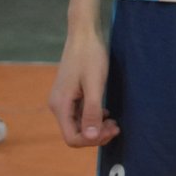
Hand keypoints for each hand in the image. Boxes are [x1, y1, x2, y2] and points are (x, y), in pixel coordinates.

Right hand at [49, 31, 119, 146]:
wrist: (84, 34)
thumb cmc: (90, 56)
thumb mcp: (95, 84)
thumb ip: (92, 111)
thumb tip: (91, 137)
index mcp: (60, 105)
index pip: (72, 138)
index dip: (91, 140)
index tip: (111, 130)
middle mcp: (58, 105)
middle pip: (75, 132)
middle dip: (96, 134)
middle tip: (116, 126)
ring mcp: (64, 100)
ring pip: (79, 124)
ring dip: (96, 127)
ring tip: (114, 121)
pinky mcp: (71, 94)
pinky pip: (80, 114)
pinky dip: (94, 117)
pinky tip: (107, 112)